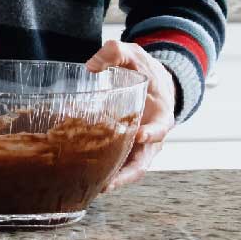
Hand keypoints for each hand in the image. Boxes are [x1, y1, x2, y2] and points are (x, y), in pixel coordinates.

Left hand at [85, 40, 175, 191]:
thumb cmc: (146, 71)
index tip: (139, 136)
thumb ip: (116, 52)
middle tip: (107, 183)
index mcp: (161, 116)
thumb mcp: (135, 55)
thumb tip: (92, 65)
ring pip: (126, 169)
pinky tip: (79, 173)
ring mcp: (137, 147)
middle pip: (141, 163)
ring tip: (90, 187)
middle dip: (125, 175)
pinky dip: (100, 169)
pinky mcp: (122, 148)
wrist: (154, 82)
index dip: (151, 135)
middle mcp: (151, 138)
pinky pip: (113, 162)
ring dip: (110, 179)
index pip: (159, 130)